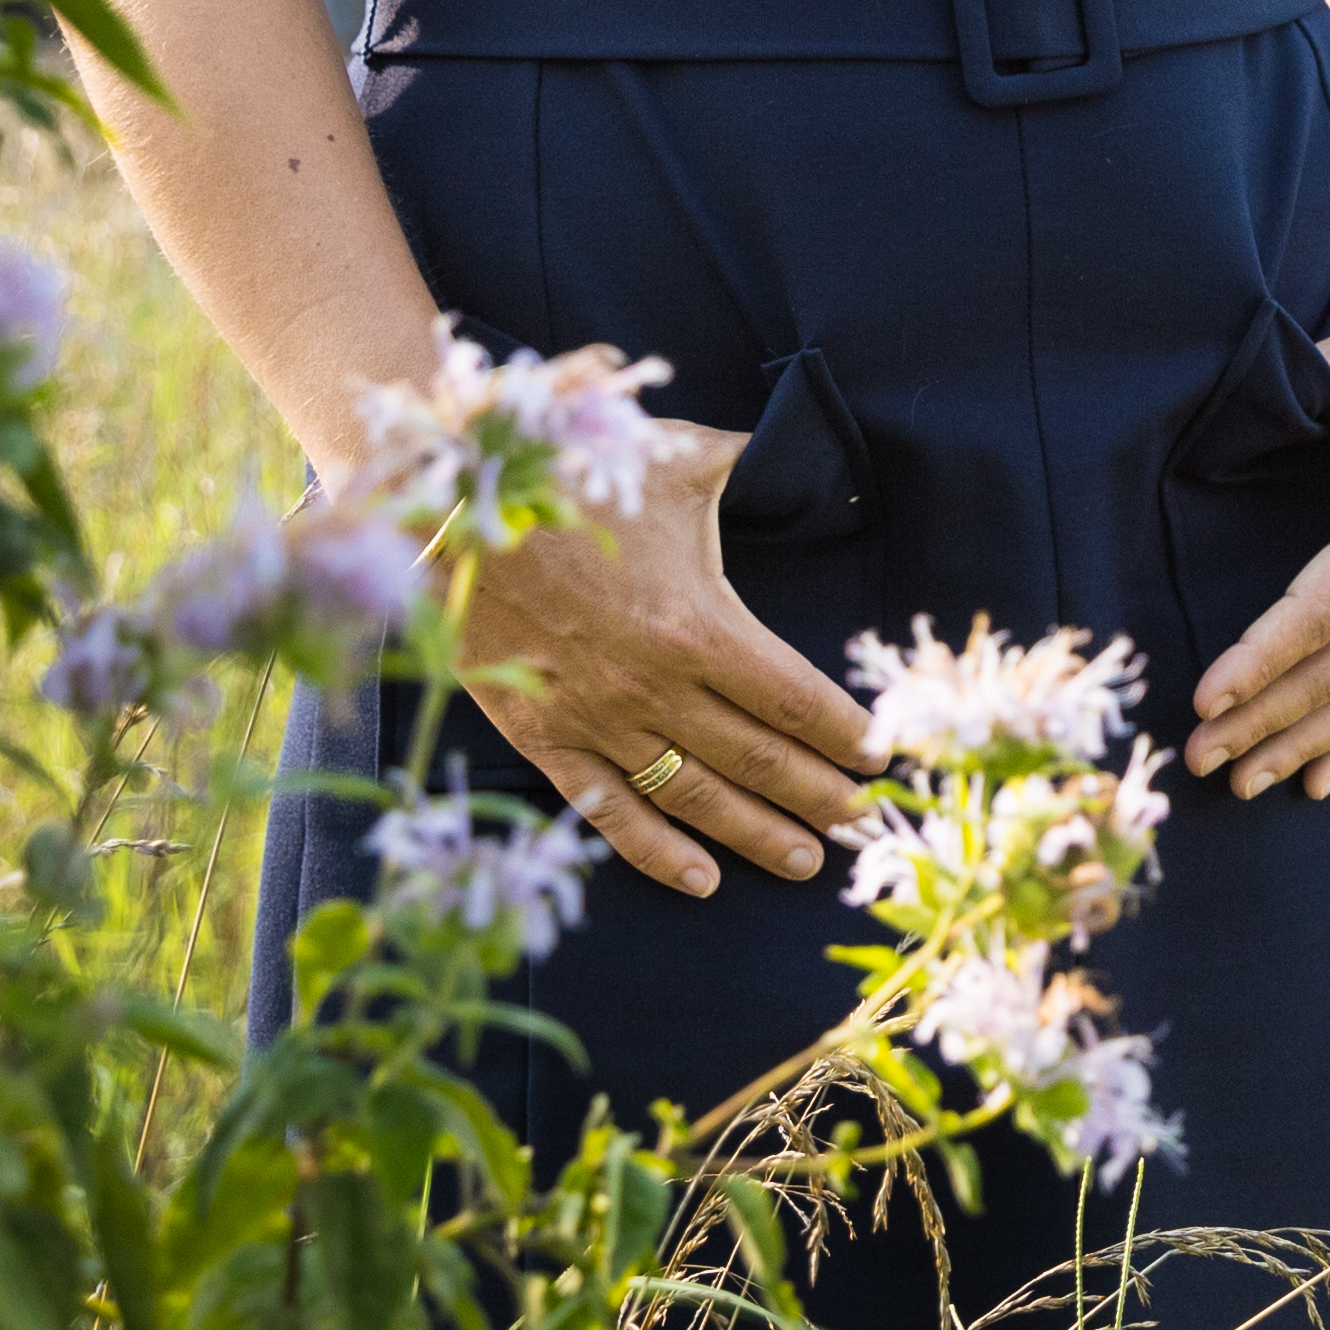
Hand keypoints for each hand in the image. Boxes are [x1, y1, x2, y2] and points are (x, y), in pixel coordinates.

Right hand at [444, 404, 879, 896]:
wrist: (448, 513)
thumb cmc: (571, 476)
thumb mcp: (671, 456)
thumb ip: (742, 462)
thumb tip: (794, 448)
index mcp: (697, 624)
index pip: (795, 698)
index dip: (844, 734)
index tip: (881, 757)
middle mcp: (656, 687)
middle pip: (759, 760)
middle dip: (819, 796)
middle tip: (863, 826)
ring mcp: (599, 721)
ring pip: (696, 798)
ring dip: (757, 835)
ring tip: (808, 861)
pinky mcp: (545, 740)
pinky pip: (610, 812)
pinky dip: (657, 853)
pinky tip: (702, 881)